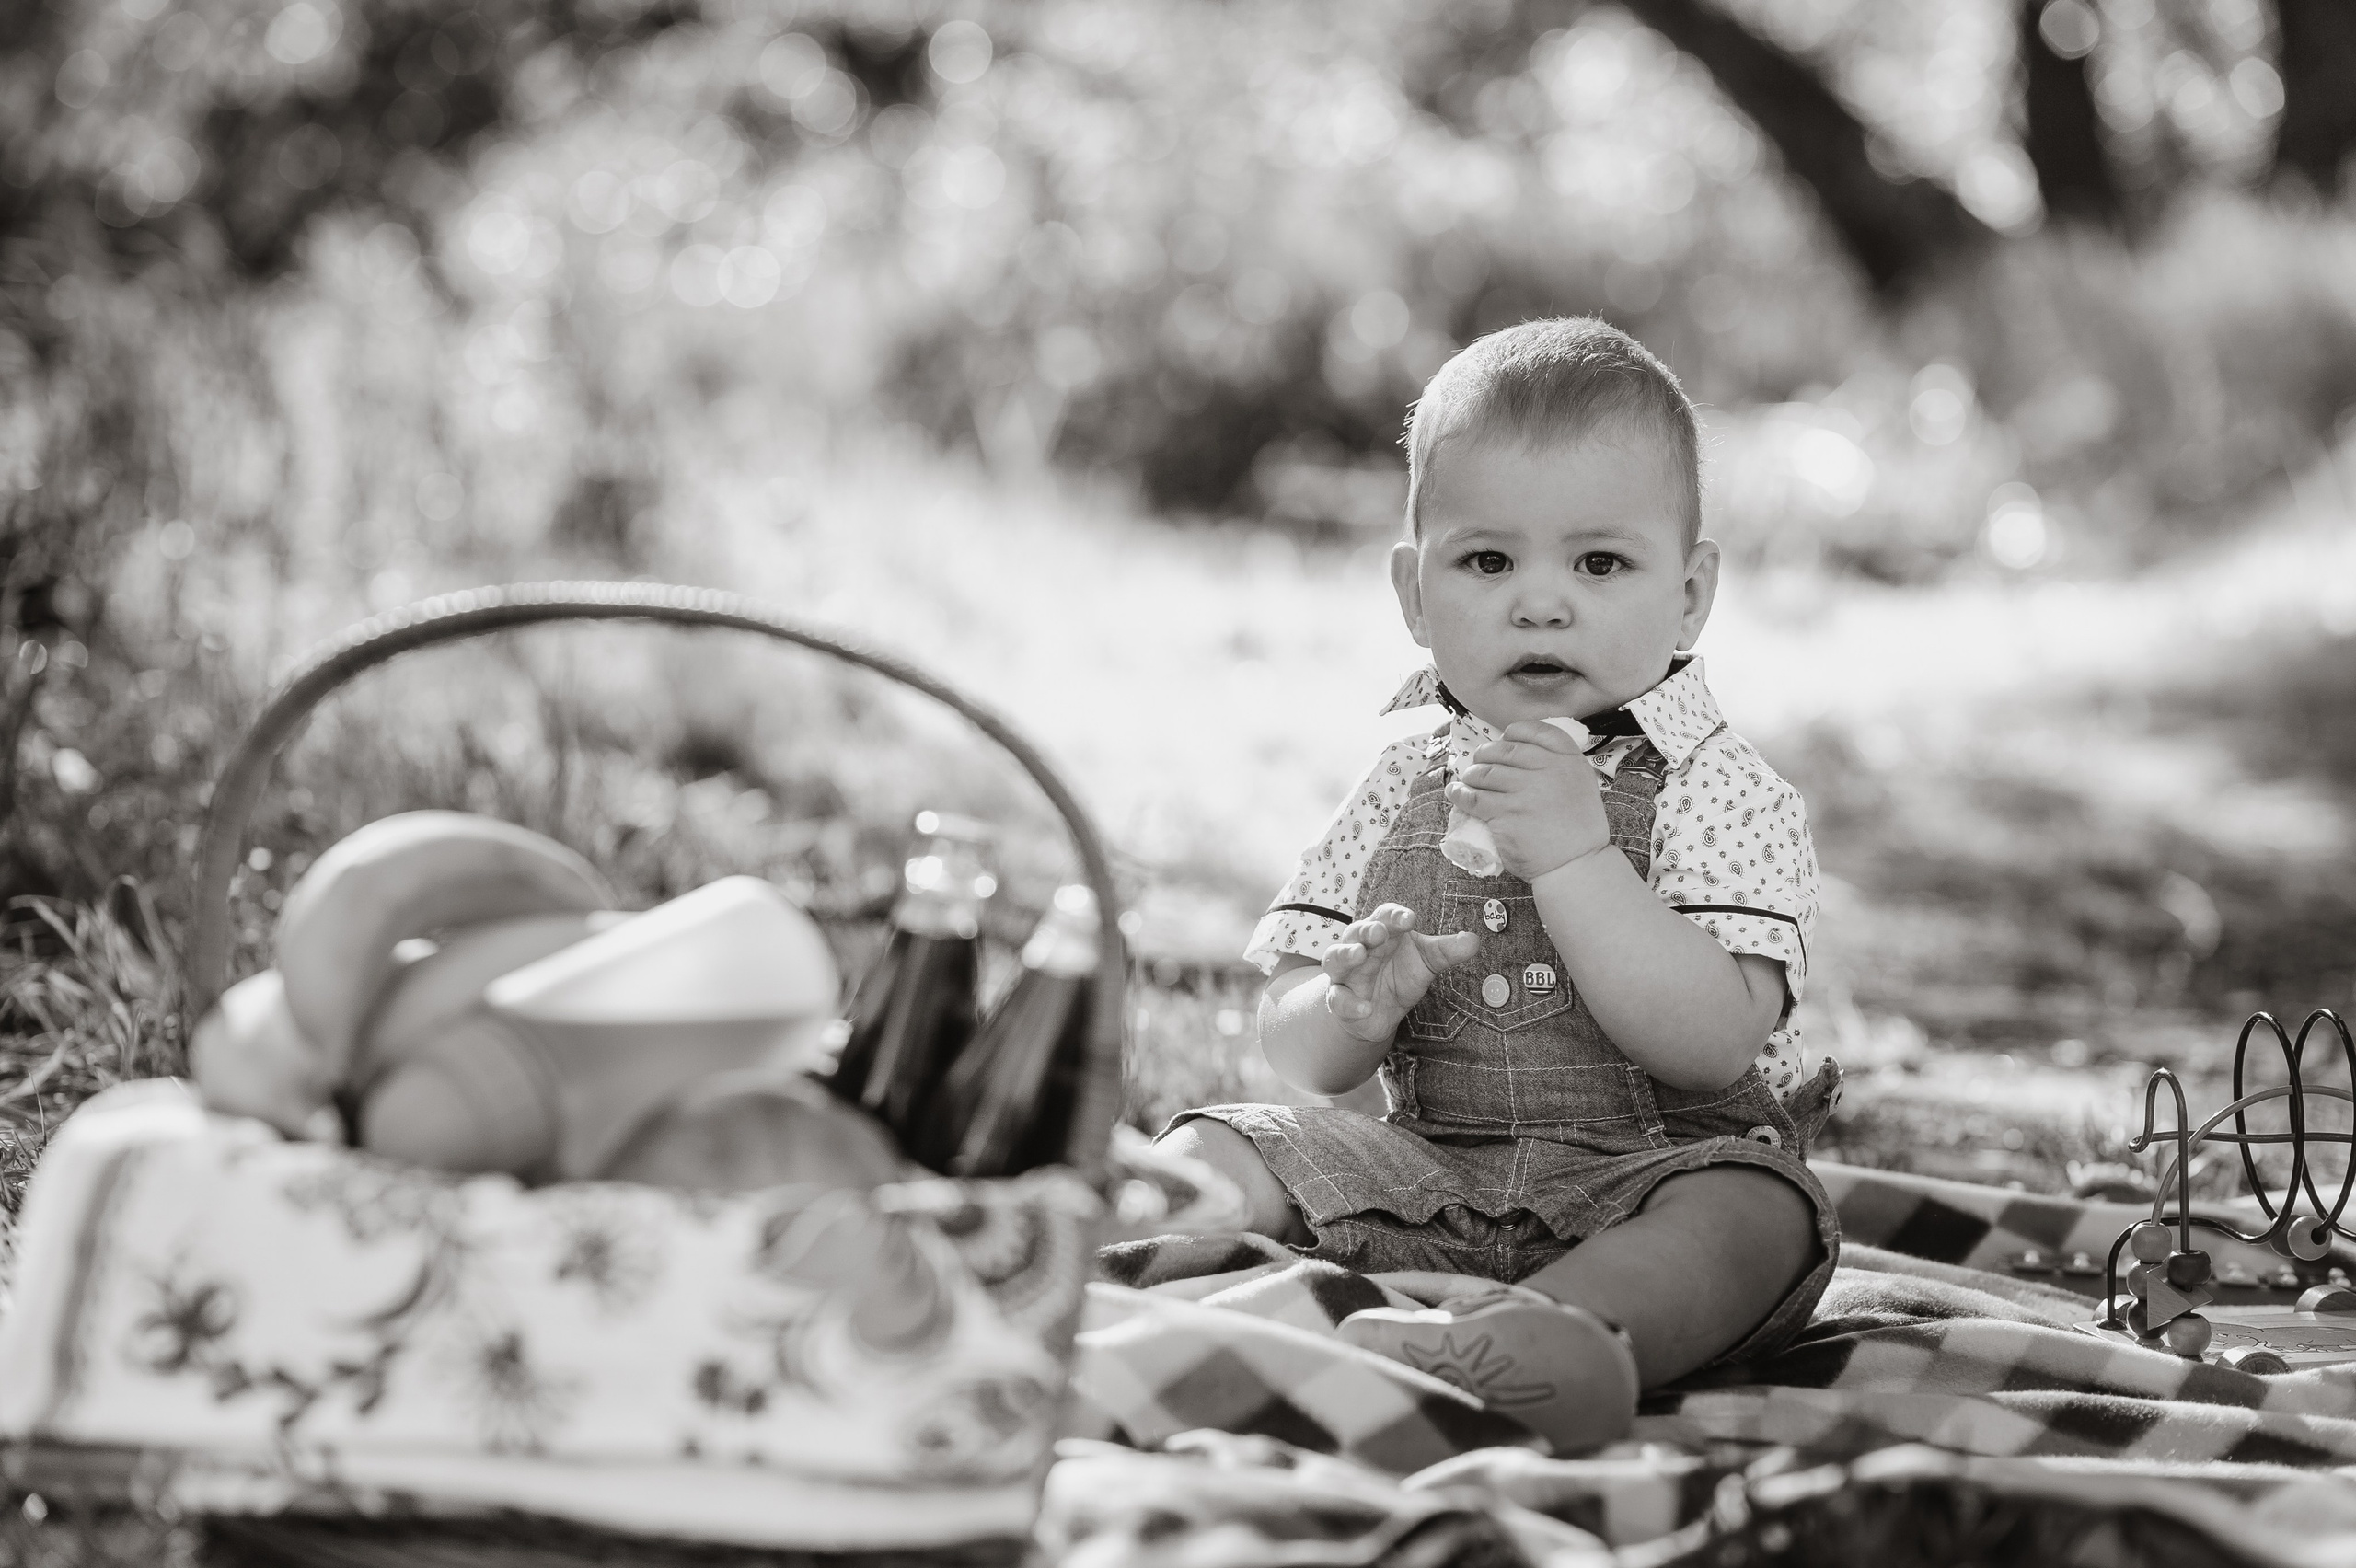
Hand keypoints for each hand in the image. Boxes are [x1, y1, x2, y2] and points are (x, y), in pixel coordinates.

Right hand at [1320, 903, 1478, 1042]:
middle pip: (1357, 932)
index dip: (1395, 916)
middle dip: (1367, 930)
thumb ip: (1447, 951)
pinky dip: (1349, 1003)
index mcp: (1383, 932)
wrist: (1379, 1012)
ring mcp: (1346, 973)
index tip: (1411, 919)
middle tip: (1380, 932)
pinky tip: (1365, 1007)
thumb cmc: (1400, 975)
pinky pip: (1338, 999)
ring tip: (1358, 955)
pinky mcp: (1339, 999)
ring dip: (1346, 955)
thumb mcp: (1427, 962)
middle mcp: (1360, 948)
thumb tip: (1474, 940)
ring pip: (1336, 958)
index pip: (1385, 916)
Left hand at [1445, 721, 1610, 880]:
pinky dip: (1460, 793)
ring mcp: (1525, 793)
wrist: (1576, 865)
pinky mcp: (1506, 815)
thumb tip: (1524, 754)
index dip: (1514, 733)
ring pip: (1485, 773)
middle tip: (1480, 761)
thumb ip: (1559, 766)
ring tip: (1469, 779)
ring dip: (1472, 774)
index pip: (1536, 731)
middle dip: (1486, 753)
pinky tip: (1456, 793)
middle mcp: (1548, 771)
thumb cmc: (1579, 830)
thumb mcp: (1582, 785)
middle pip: (1505, 750)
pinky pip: (1473, 798)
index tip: (1505, 739)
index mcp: (1569, 761)